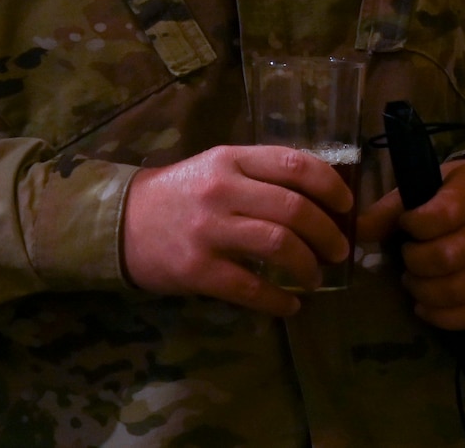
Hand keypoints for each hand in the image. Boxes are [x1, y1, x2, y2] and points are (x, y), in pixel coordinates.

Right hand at [121, 144, 352, 317]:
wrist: (118, 223)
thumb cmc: (180, 194)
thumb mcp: (218, 168)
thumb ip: (261, 175)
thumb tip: (320, 198)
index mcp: (232, 158)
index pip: (295, 164)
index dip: (330, 185)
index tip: (346, 205)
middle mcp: (223, 189)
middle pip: (294, 208)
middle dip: (327, 232)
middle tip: (339, 250)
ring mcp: (209, 230)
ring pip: (278, 244)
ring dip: (308, 265)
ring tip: (316, 276)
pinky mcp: (196, 269)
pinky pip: (249, 287)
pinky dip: (277, 299)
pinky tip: (289, 306)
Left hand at [356, 157, 464, 329]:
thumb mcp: (433, 181)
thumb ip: (394, 206)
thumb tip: (358, 232)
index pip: (442, 216)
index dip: (414, 226)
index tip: (406, 224)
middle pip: (449, 258)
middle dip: (415, 264)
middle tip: (407, 258)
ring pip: (461, 291)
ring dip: (425, 293)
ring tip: (414, 281)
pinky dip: (444, 317)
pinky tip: (426, 306)